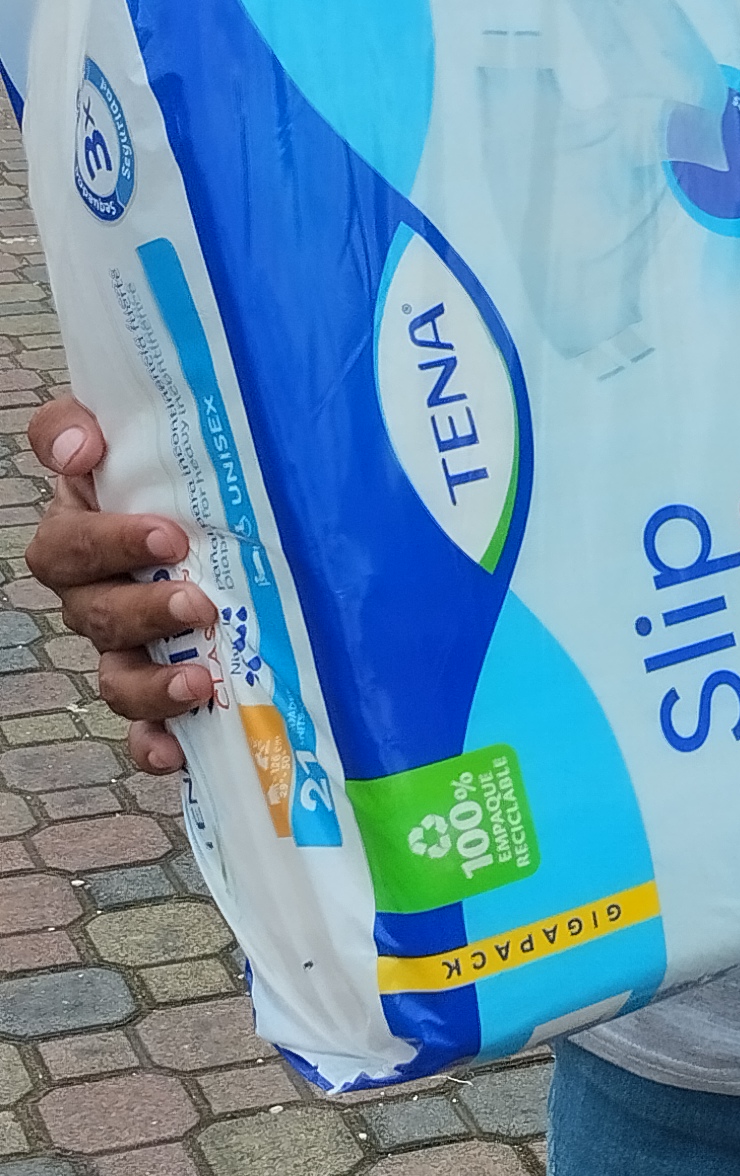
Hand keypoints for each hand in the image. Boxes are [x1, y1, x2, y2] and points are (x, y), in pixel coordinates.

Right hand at [26, 397, 216, 773]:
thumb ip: (84, 423)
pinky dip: (155, 745)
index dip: (105, 543)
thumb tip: (80, 443)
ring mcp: (128, 650)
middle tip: (197, 601)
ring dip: (150, 684)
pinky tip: (177, 752)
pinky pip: (143, 731)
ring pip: (114, 678)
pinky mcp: (161, 694)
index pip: (65, 543)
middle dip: (142, 612)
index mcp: (86, 533)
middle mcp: (97, 596)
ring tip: (199, 678)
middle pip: (92, 615)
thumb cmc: (184, 469)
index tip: (169, 535)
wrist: (239, 511)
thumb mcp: (140, 430)